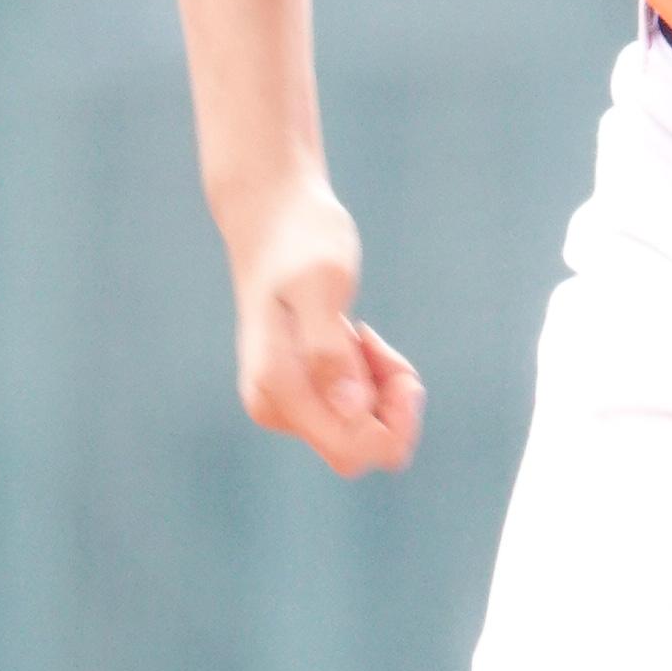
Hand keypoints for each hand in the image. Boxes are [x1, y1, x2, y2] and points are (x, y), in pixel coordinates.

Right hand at [225, 179, 423, 477]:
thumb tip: (351, 409)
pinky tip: (356, 340)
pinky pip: (355, 412)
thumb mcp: (323, 285)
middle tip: (381, 347)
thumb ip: (331, 350)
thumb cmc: (300, 244)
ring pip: (362, 430)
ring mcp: (288, 405)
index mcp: (278, 390)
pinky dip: (372, 381)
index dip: (395, 421)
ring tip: (364, 336)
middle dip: (391, 407)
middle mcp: (277, 409)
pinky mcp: (301, 394)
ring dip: (382, 389)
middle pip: (363, 449)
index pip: (354, 449)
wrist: (272, 220)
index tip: (400, 369)